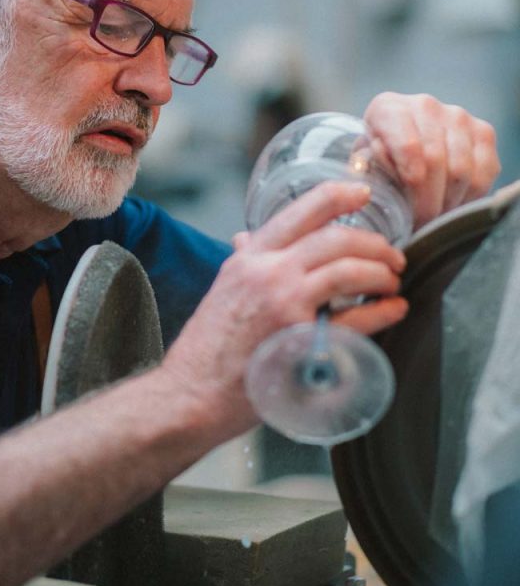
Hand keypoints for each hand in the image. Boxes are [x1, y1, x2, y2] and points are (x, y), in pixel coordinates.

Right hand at [162, 181, 406, 433]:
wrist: (191, 391)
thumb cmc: (207, 346)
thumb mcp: (221, 289)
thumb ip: (244, 262)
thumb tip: (248, 238)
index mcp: (248, 257)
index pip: (301, 210)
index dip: (339, 195)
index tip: (363, 194)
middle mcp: (267, 272)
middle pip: (335, 238)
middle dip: (374, 243)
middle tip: (392, 255)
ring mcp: (285, 303)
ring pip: (349, 269)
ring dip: (381, 272)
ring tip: (392, 281)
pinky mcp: (302, 339)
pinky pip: (356, 318)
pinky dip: (383, 311)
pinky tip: (394, 309)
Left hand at [363, 93, 500, 226]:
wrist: (398, 141)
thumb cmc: (375, 158)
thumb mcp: (362, 166)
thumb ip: (367, 174)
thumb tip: (372, 192)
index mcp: (387, 110)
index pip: (408, 146)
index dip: (413, 182)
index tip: (412, 210)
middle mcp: (424, 106)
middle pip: (436, 160)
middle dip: (429, 201)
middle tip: (421, 224)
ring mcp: (457, 116)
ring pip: (462, 169)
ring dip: (448, 202)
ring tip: (433, 218)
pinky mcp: (482, 131)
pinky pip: (485, 172)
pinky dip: (469, 197)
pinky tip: (452, 205)